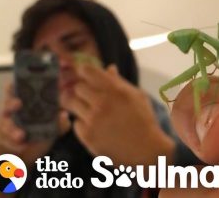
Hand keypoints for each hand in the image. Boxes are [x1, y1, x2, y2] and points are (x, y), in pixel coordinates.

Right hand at [0, 83, 69, 167]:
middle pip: (6, 103)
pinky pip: (0, 138)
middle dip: (12, 103)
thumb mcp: (53, 130)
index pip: (15, 90)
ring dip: (12, 128)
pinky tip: (22, 146)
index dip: (15, 85)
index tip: (18, 83)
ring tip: (22, 135)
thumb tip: (64, 115)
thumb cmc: (38, 136)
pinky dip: (12, 143)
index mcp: (24, 103)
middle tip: (19, 104)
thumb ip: (60, 123)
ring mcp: (2, 124)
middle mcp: (11, 111)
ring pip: (2, 122)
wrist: (26, 158)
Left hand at [60, 64, 174, 165]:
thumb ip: (120, 82)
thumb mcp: (137, 96)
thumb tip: (109, 68)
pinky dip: (84, 124)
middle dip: (83, 91)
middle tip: (91, 97)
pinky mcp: (87, 135)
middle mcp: (102, 102)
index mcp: (115, 90)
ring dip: (80, 106)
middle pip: (77, 87)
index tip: (86, 76)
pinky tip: (97, 128)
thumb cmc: (144, 120)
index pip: (87, 71)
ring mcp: (92, 120)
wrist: (145, 150)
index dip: (85, 72)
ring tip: (93, 112)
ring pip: (72, 104)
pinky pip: (76, 123)